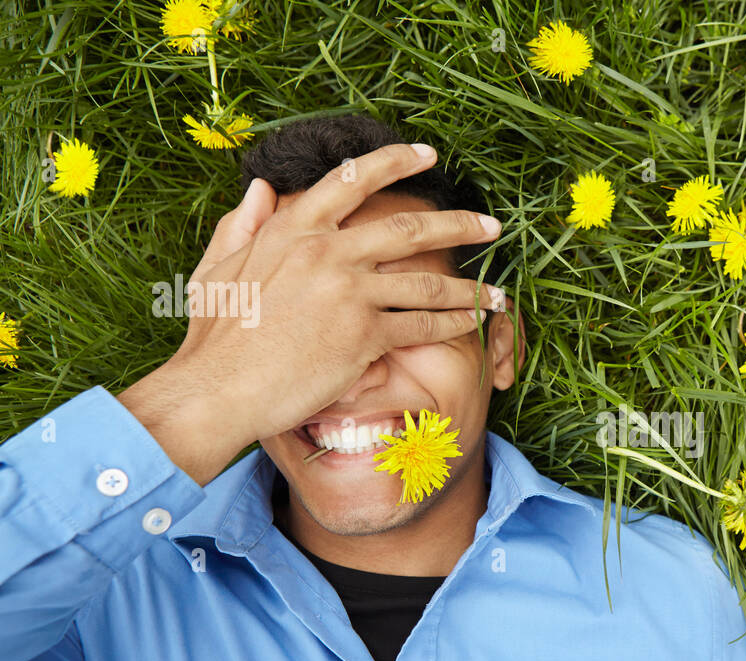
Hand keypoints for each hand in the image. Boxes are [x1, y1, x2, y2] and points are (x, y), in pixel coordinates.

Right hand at [119, 143, 502, 484]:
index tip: (428, 154)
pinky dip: (452, 324)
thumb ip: (241, 224)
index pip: (352, 179)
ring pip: (425, 283)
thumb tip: (260, 187)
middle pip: (409, 229)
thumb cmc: (214, 335)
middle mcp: (327, 252)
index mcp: (292, 228)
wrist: (217, 389)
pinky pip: (421, 326)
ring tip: (498, 292)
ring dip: (469, 288)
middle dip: (460, 226)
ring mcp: (349, 293)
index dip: (394, 161)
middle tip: (492, 226)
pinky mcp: (363, 336)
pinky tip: (472, 323)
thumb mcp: (217, 267)